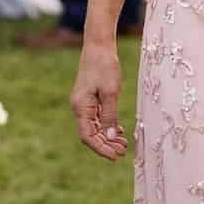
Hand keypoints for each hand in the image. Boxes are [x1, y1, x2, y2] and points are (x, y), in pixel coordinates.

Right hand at [70, 40, 128, 161]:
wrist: (99, 46)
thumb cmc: (104, 66)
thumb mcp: (110, 92)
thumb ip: (110, 115)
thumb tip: (110, 137)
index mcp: (81, 107)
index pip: (87, 136)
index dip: (101, 149)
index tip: (115, 156)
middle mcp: (79, 107)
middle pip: (90, 134)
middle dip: (106, 145)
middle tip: (123, 151)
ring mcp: (84, 104)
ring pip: (94, 128)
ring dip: (107, 137)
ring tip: (123, 144)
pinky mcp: (90, 99)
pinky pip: (97, 119)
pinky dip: (107, 126)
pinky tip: (118, 131)